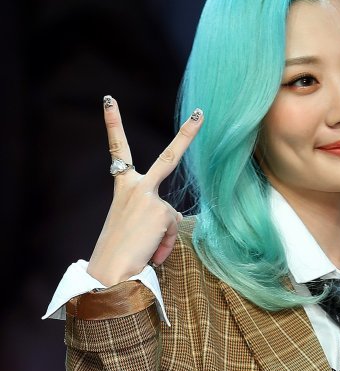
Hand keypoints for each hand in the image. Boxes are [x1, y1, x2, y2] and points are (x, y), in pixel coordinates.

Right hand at [87, 96, 202, 286]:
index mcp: (123, 185)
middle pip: (168, 157)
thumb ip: (156, 212)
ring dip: (161, 235)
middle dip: (187, 134)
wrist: (108, 270)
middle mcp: (134, 185)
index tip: (109, 100)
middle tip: (200, 113)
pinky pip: (172, 228)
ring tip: (143, 248)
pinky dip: (163, 244)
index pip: (117, 149)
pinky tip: (150, 252)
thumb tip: (172, 216)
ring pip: (171, 215)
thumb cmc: (119, 247)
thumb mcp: (136, 223)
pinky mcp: (161, 211)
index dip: (113, 123)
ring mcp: (149, 196)